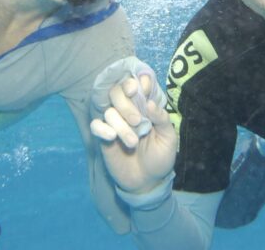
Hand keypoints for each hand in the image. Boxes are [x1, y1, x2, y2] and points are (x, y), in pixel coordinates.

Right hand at [90, 59, 177, 193]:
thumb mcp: (168, 139)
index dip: (137, 83)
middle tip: (138, 121)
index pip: (137, 86)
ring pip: (109, 111)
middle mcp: (128, 111)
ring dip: (121, 125)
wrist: (148, 181)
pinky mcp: (104, 137)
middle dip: (126, 104)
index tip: (140, 88)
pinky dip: (102, 129)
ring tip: (133, 143)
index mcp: (145, 107)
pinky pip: (95, 125)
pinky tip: (112, 138)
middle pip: (117, 92)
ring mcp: (115, 123)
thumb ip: (162, 119)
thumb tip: (150, 103)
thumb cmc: (160, 157)